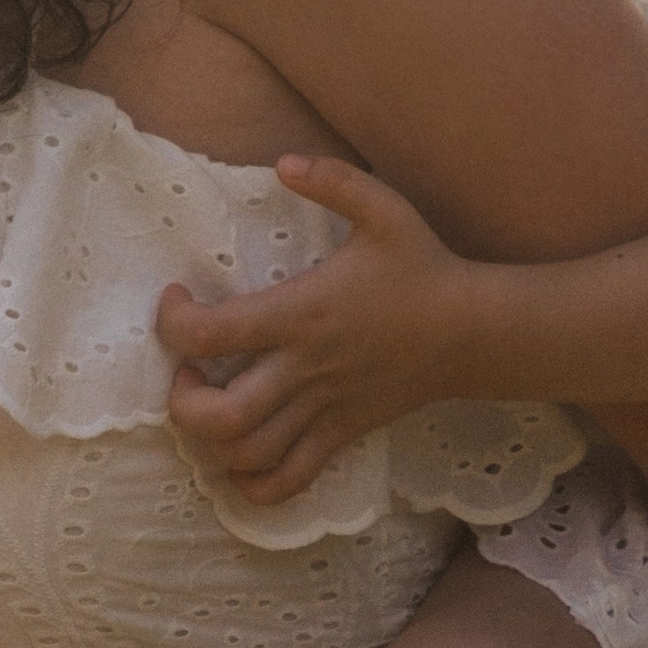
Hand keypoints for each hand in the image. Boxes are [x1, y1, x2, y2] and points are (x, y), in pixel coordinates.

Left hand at [154, 155, 501, 505]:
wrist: (473, 331)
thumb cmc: (422, 266)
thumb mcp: (383, 208)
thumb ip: (332, 178)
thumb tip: (282, 162)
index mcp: (303, 314)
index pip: (213, 333)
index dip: (174, 322)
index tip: (177, 299)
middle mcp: (306, 369)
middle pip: (221, 416)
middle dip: (181, 402)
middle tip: (185, 371)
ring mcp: (324, 408)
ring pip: (249, 455)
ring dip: (211, 442)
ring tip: (210, 406)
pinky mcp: (342, 433)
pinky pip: (290, 478)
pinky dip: (255, 484)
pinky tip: (240, 463)